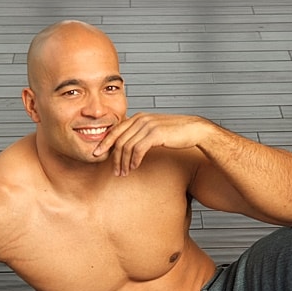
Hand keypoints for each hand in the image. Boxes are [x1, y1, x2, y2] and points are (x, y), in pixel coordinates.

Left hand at [93, 113, 210, 176]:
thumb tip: (129, 145)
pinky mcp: (155, 134)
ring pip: (127, 146)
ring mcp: (148, 126)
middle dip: (114, 157)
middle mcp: (141, 119)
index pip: (115, 130)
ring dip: (123, 162)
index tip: (98, 154)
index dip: (104, 143)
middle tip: (114, 170)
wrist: (194, 130)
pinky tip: (134, 167)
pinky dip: (134, 161)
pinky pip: (138, 150)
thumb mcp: (154, 131)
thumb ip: (141, 134)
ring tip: (124, 173)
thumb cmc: (175, 132)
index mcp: (138, 118)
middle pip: (119, 140)